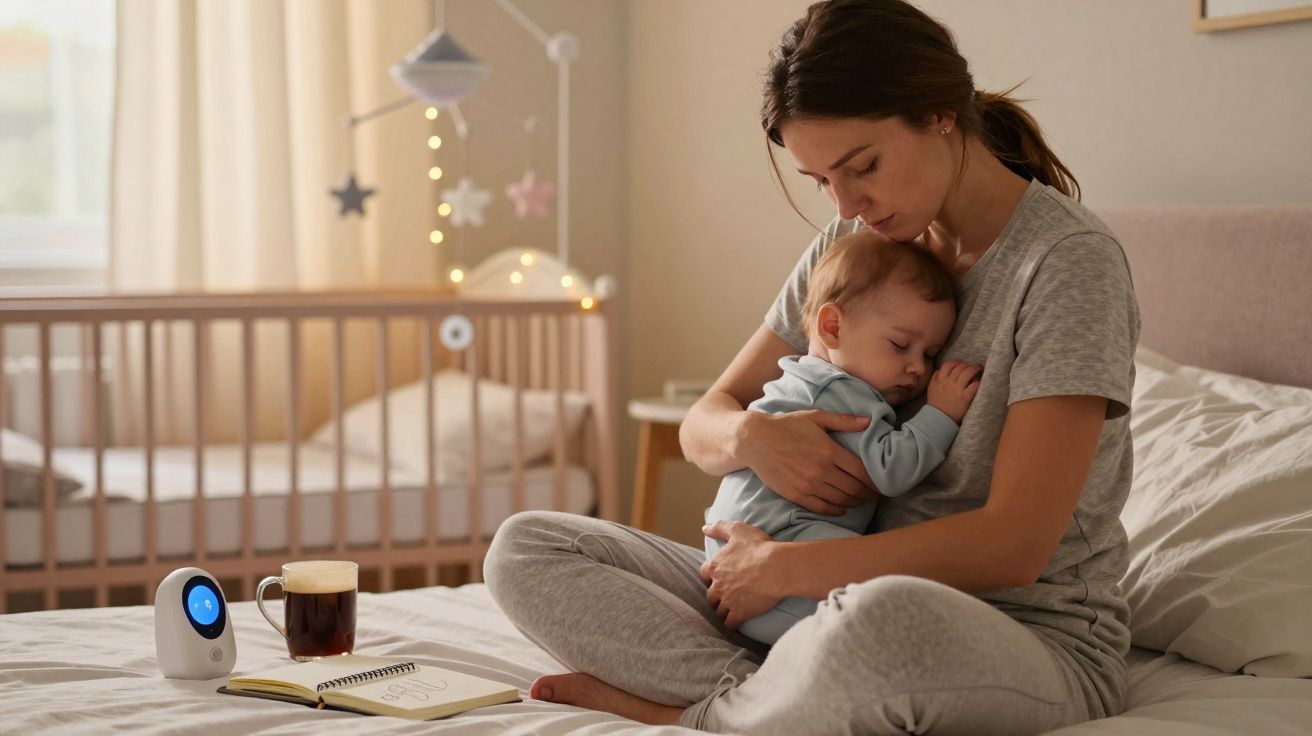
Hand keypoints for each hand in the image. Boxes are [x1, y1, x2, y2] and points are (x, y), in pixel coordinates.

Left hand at [700, 521, 782, 629]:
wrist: (776, 568)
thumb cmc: (759, 547)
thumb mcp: (738, 530)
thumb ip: (720, 527)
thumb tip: (704, 527)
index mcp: (715, 566)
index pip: (704, 575)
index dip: (711, 577)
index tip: (718, 578)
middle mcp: (718, 585)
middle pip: (710, 596)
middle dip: (717, 597)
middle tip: (726, 596)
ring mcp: (727, 601)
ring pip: (718, 612)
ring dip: (723, 611)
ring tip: (732, 610)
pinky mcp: (739, 613)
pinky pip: (729, 624)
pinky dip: (732, 624)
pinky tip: (737, 622)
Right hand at [734, 410, 878, 515]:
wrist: (755, 440)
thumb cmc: (786, 425)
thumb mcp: (815, 417)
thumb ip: (843, 420)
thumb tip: (868, 422)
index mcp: (829, 450)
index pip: (861, 471)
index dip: (875, 481)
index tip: (881, 484)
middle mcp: (821, 470)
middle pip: (854, 488)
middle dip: (869, 494)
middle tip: (876, 495)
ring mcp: (808, 484)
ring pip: (841, 500)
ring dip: (855, 503)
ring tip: (862, 501)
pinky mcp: (797, 495)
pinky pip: (823, 508)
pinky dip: (837, 510)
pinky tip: (843, 508)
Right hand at [927, 360, 981, 423]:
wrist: (938, 418)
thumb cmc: (935, 404)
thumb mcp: (931, 388)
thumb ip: (934, 378)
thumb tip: (939, 370)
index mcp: (940, 379)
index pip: (948, 364)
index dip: (956, 362)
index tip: (961, 363)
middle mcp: (948, 382)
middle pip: (960, 366)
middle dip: (968, 365)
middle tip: (972, 367)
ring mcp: (957, 389)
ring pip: (968, 372)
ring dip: (975, 369)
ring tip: (978, 370)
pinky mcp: (965, 397)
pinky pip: (974, 385)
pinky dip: (978, 382)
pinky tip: (979, 383)